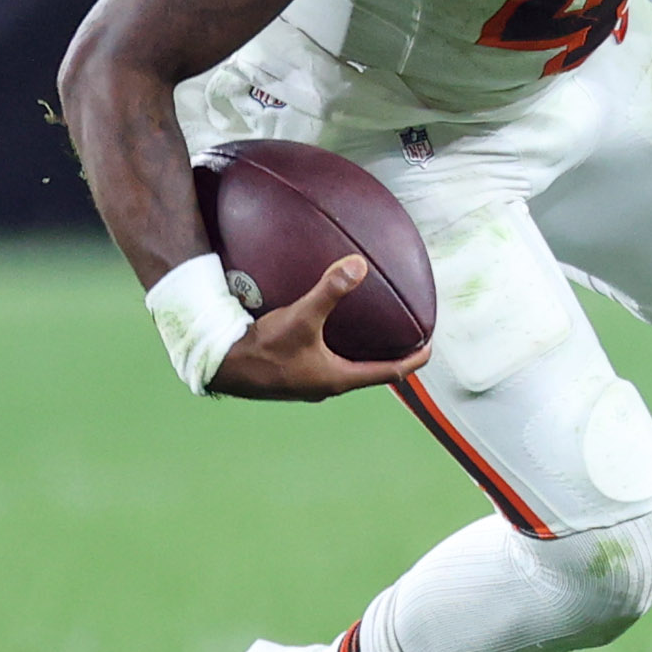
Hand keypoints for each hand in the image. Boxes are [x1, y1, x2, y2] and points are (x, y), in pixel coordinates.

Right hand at [206, 254, 431, 400]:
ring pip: (346, 369)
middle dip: (390, 357)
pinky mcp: (291, 376)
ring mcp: (308, 383)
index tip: (430, 348)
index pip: (390, 373)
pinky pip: (324, 363)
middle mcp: (327, 385)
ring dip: (362, 354)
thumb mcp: (302, 317)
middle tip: (405, 337)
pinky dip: (336, 349)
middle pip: (370, 373)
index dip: (413, 361)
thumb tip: (358, 266)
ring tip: (373, 333)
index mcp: (338, 378)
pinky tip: (329, 330)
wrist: (221, 365)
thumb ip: (330, 291)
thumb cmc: (263, 348)